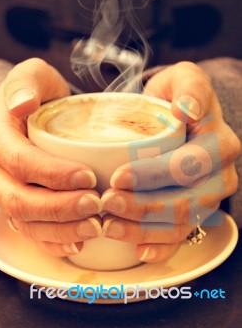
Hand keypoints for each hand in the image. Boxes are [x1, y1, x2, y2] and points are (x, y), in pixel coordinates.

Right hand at [0, 58, 101, 256]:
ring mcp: (2, 191)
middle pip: (20, 200)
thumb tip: (21, 104)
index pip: (19, 162)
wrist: (32, 112)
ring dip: (60, 230)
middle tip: (96, 206)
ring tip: (95, 226)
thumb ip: (26, 82)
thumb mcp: (32, 75)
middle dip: (59, 208)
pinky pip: (29, 233)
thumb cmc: (35, 93)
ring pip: (25, 222)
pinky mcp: (16, 207)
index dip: (52, 174)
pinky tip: (79, 241)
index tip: (87, 176)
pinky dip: (53, 242)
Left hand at [102, 61, 240, 261]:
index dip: (152, 175)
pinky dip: (160, 247)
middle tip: (107, 203)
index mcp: (220, 144)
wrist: (181, 114)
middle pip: (184, 201)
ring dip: (143, 229)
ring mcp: (209, 198)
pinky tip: (137, 251)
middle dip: (143, 207)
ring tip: (109, 226)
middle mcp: (220, 176)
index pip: (188, 165)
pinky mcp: (196, 212)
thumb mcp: (185, 77)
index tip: (117, 176)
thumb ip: (190, 86)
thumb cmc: (178, 96)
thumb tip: (189, 109)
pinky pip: (182, 237)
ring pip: (180, 223)